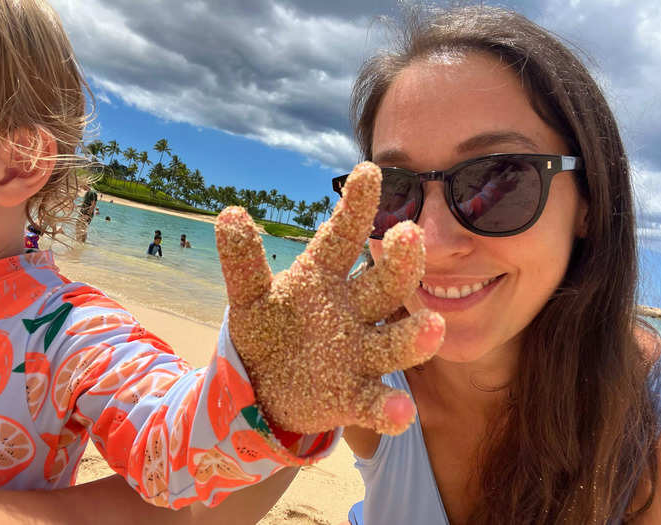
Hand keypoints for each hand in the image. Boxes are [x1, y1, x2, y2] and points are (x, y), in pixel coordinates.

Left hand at [215, 162, 443, 434]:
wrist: (267, 385)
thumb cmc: (268, 329)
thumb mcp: (250, 296)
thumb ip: (243, 260)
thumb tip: (228, 212)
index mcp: (324, 277)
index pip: (343, 237)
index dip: (355, 206)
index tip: (368, 170)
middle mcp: (353, 310)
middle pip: (383, 285)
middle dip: (400, 263)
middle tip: (409, 236)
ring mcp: (359, 353)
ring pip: (393, 342)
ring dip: (414, 335)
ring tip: (432, 325)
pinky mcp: (354, 396)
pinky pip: (375, 401)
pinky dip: (388, 409)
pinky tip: (399, 413)